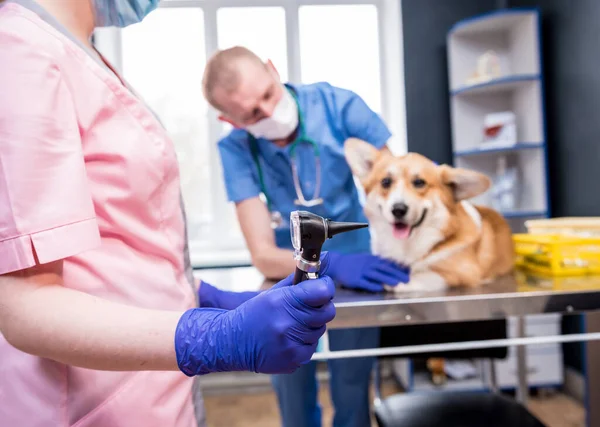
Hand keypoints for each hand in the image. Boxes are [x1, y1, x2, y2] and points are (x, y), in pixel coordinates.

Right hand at [175, 274, 335, 375]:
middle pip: (327, 312)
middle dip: (321, 307)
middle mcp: (288, 323)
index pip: (322, 291)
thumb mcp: (273, 292)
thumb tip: (326, 258)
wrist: (232, 343)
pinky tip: (289, 338)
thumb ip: (300, 278)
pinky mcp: (295, 359)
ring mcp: (292, 344)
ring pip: (320, 330)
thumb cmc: (253, 314)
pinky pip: (313, 346)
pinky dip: (305, 342)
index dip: (326, 286)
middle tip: (307, 306)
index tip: (323, 285)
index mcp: (283, 301)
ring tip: (291, 324)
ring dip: (311, 325)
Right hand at [324, 252, 409, 291]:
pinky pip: (364, 282)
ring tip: (396, 283)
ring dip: (386, 279)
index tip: (408, 272)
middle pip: (384, 269)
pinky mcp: (355, 279)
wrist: (338, 263)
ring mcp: (361, 272)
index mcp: (372, 260)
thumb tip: (394, 266)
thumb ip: (379, 263)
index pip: (387, 264)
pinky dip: (372, 285)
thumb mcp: (367, 259)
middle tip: (406, 280)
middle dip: (396, 274)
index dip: (398, 268)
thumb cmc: (355, 263)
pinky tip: (379, 288)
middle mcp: (368, 265)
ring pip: (376, 275)